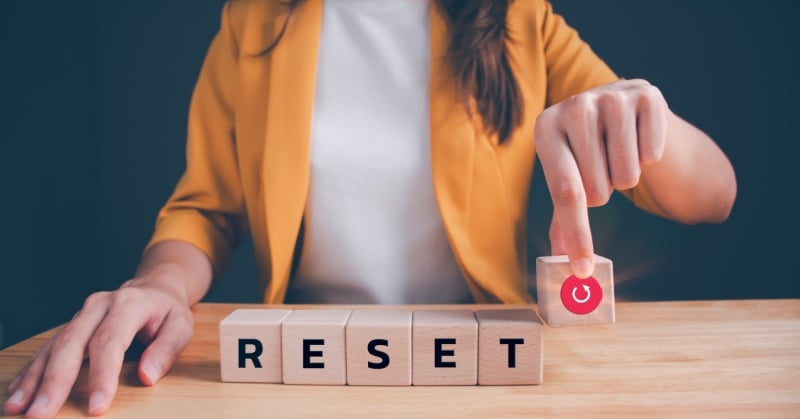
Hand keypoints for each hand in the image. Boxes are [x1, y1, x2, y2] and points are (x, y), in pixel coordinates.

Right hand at [4, 267, 194, 417]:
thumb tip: (147, 376)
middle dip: (55, 381)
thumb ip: (166, 349)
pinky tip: (19, 391)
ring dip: (35, 378)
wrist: (153, 287)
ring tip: (20, 407)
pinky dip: (32, 371)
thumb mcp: (180, 325)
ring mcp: (81, 315)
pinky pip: (47, 348)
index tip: (96, 406)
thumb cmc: (167, 310)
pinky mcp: (72, 326)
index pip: (110, 341)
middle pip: (72, 343)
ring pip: (54, 346)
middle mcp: (99, 307)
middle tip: (42, 413)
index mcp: (129, 304)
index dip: (101, 375)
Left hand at [534, 79, 668, 276]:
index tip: (584, 270)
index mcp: (545, 127)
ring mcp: (611, 96)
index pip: (564, 192)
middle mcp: (574, 105)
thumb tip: (558, 262)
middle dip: (604, 193)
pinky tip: (640, 139)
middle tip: (602, 169)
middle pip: (597, 189)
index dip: (577, 235)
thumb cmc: (591, 153)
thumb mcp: (570, 178)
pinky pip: (651, 154)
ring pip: (627, 177)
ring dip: (626, 177)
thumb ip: (563, 220)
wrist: (629, 110)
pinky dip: (649, 157)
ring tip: (619, 154)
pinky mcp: (647, 94)